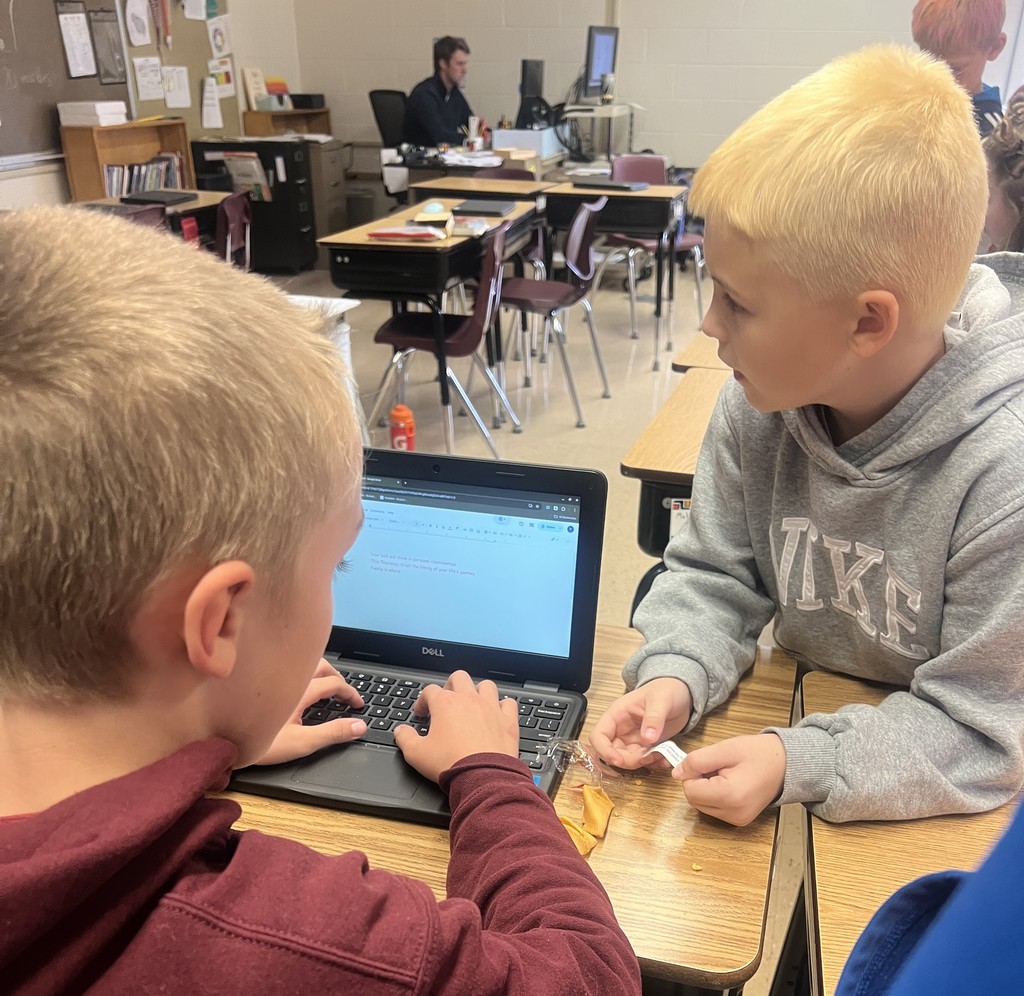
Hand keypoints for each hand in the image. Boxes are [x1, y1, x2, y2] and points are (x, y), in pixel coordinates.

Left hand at [254, 659, 365, 765]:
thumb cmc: (260, 744)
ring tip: (326, 685)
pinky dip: (302, 675)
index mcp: (300, 692)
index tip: (358, 705)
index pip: (333, 684)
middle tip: (345, 692)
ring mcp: (274, 679)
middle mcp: (287, 679)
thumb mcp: (302, 742)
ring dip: (320, 672)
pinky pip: (288, 670)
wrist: (223, 741)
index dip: (350, 693)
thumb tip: (360, 726)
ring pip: (303, 664)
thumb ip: (333, 733)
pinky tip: (297, 687)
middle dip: (337, 677)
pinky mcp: (262, 684)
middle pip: (321, 666)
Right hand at [394, 670, 518, 782]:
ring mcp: (490, 708)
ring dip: (478, 691)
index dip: (423, 701)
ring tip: (473, 703)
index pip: (430, 691)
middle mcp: (469, 700)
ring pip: (486, 685)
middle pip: (459, 677)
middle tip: (447, 700)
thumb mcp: (416, 754)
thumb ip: (405, 739)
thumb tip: (400, 731)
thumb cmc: (450, 764)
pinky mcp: (507, 720)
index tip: (422, 713)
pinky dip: (503, 706)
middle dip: (451, 685)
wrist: (482, 777)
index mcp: (445, 704)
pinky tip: (497, 714)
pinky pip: (508, 703)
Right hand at [589, 677, 692, 768]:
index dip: (604, 750)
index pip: (598, 736)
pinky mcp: (645, 747)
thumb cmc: (665, 690)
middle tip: (647, 757)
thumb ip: (653, 718)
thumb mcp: (660, 701)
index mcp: (616, 715)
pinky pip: (644, 762)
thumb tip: (648, 738)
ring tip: (660, 756)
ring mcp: (633, 740)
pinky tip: (665, 758)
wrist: (680, 695)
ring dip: (642, 763)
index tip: (619, 760)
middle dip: (627, 761)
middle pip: (612, 753)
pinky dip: (653, 764)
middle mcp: (621, 730)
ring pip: (627, 760)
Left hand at [673, 733, 785, 825]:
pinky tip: (730, 782)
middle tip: (718, 766)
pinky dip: (715, 795)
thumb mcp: (725, 748)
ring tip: (726, 773)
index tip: (708, 762)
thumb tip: (677, 773)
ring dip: (706, 788)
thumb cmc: (759, 753)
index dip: (693, 772)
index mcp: (730, 796)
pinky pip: (714, 808)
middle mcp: (734, 814)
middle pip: (694, 800)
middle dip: (699, 781)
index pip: (690, 790)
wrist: (786, 764)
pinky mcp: (740, 820)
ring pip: (702, 805)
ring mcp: (738, 820)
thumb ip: (697, 761)